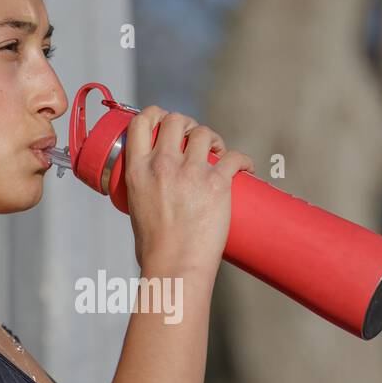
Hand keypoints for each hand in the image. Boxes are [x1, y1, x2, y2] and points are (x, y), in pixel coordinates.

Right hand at [122, 107, 254, 275]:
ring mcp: (191, 173)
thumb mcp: (135, 209)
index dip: (155, 115)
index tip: (164, 123)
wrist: (175, 268)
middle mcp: (163, 165)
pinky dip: (243, 161)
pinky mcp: (218, 184)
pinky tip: (246, 169)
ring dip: (213, 139)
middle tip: (194, 141)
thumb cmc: (154, 250)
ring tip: (218, 153)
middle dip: (187, 125)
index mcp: (138, 170)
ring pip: (205, 133)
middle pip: (177, 120)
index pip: (142, 121)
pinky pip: (235, 157)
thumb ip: (143, 191)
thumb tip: (155, 191)